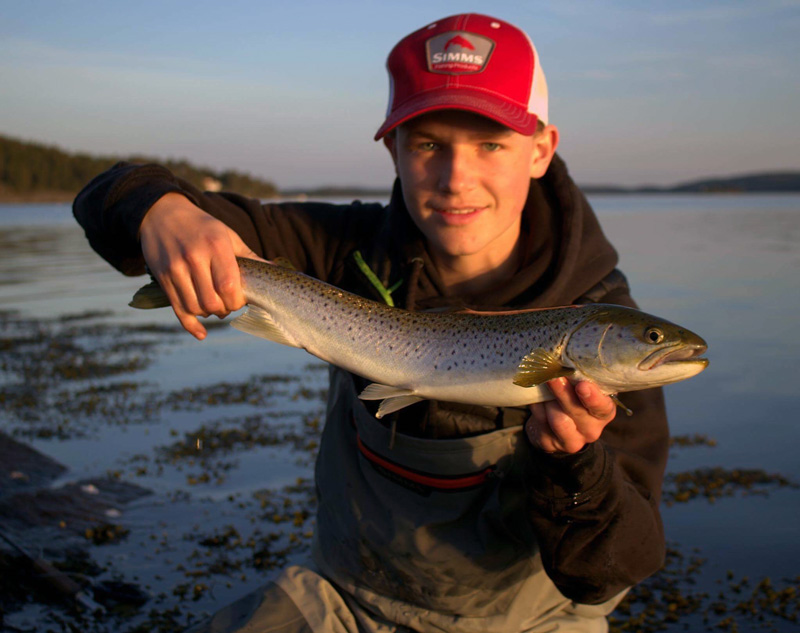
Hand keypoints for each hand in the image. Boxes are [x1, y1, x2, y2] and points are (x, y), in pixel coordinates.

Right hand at [139, 193, 261, 339]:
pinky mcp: (163, 278)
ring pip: (195, 308)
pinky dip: (191, 325)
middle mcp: (194, 258)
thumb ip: (249, 256)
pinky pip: (178, 309)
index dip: (238, 301)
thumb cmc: (202, 226)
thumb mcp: (227, 235)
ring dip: (209, 314)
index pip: (229, 286)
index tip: (242, 300)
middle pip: (212, 301)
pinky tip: (201, 333)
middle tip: (229, 305)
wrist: (161, 213)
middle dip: (225, 310)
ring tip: (216, 307)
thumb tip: (276, 270)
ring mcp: (175, 269)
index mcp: (215, 246)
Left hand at [525, 378, 616, 453]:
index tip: (582, 385)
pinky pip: (541, 423)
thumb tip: (565, 357)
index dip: (593, 397)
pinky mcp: (551, 444)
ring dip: (548, 401)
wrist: (553, 426)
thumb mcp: (580, 387)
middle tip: (553, 376)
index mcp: (604, 411)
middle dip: (563, 392)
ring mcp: (572, 440)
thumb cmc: (571, 397)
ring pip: (558, 420)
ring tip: (544, 386)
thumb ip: (579, 377)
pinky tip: (538, 400)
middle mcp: (592, 429)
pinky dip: (537, 407)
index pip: (603, 407)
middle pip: (577, 411)